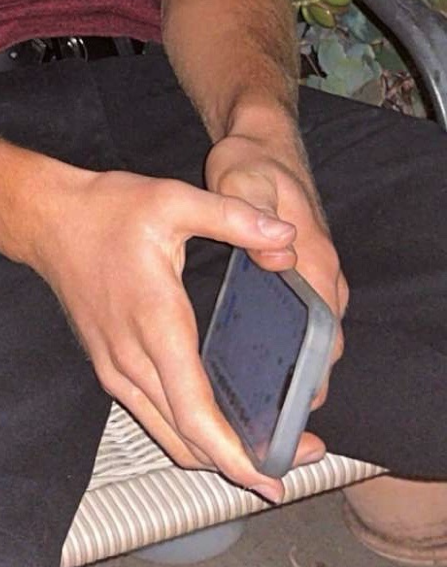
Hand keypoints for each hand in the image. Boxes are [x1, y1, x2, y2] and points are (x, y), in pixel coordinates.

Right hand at [35, 166, 300, 500]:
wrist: (47, 221)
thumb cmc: (105, 212)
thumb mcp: (173, 200)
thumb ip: (233, 218)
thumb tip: (286, 239)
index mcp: (155, 323)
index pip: (194, 412)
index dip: (234, 454)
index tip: (272, 476)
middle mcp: (132, 359)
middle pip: (188, 439)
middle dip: (242, 464)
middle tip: (294, 463)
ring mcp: (117, 369)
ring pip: (168, 436)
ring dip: (214, 456)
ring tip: (264, 458)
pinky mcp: (110, 368)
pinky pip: (154, 419)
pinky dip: (189, 436)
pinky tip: (219, 430)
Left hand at [204, 118, 348, 416]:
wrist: (263, 141)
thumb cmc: (253, 163)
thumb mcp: (241, 177)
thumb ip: (249, 211)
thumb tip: (279, 254)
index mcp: (314, 258)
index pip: (325, 332)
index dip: (311, 375)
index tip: (291, 409)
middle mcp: (323, 274)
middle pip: (323, 347)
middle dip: (301, 387)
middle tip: (267, 424)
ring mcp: (315, 278)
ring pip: (314, 339)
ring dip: (294, 372)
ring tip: (258, 412)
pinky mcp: (301, 278)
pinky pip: (301, 323)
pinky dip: (285, 350)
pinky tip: (252, 369)